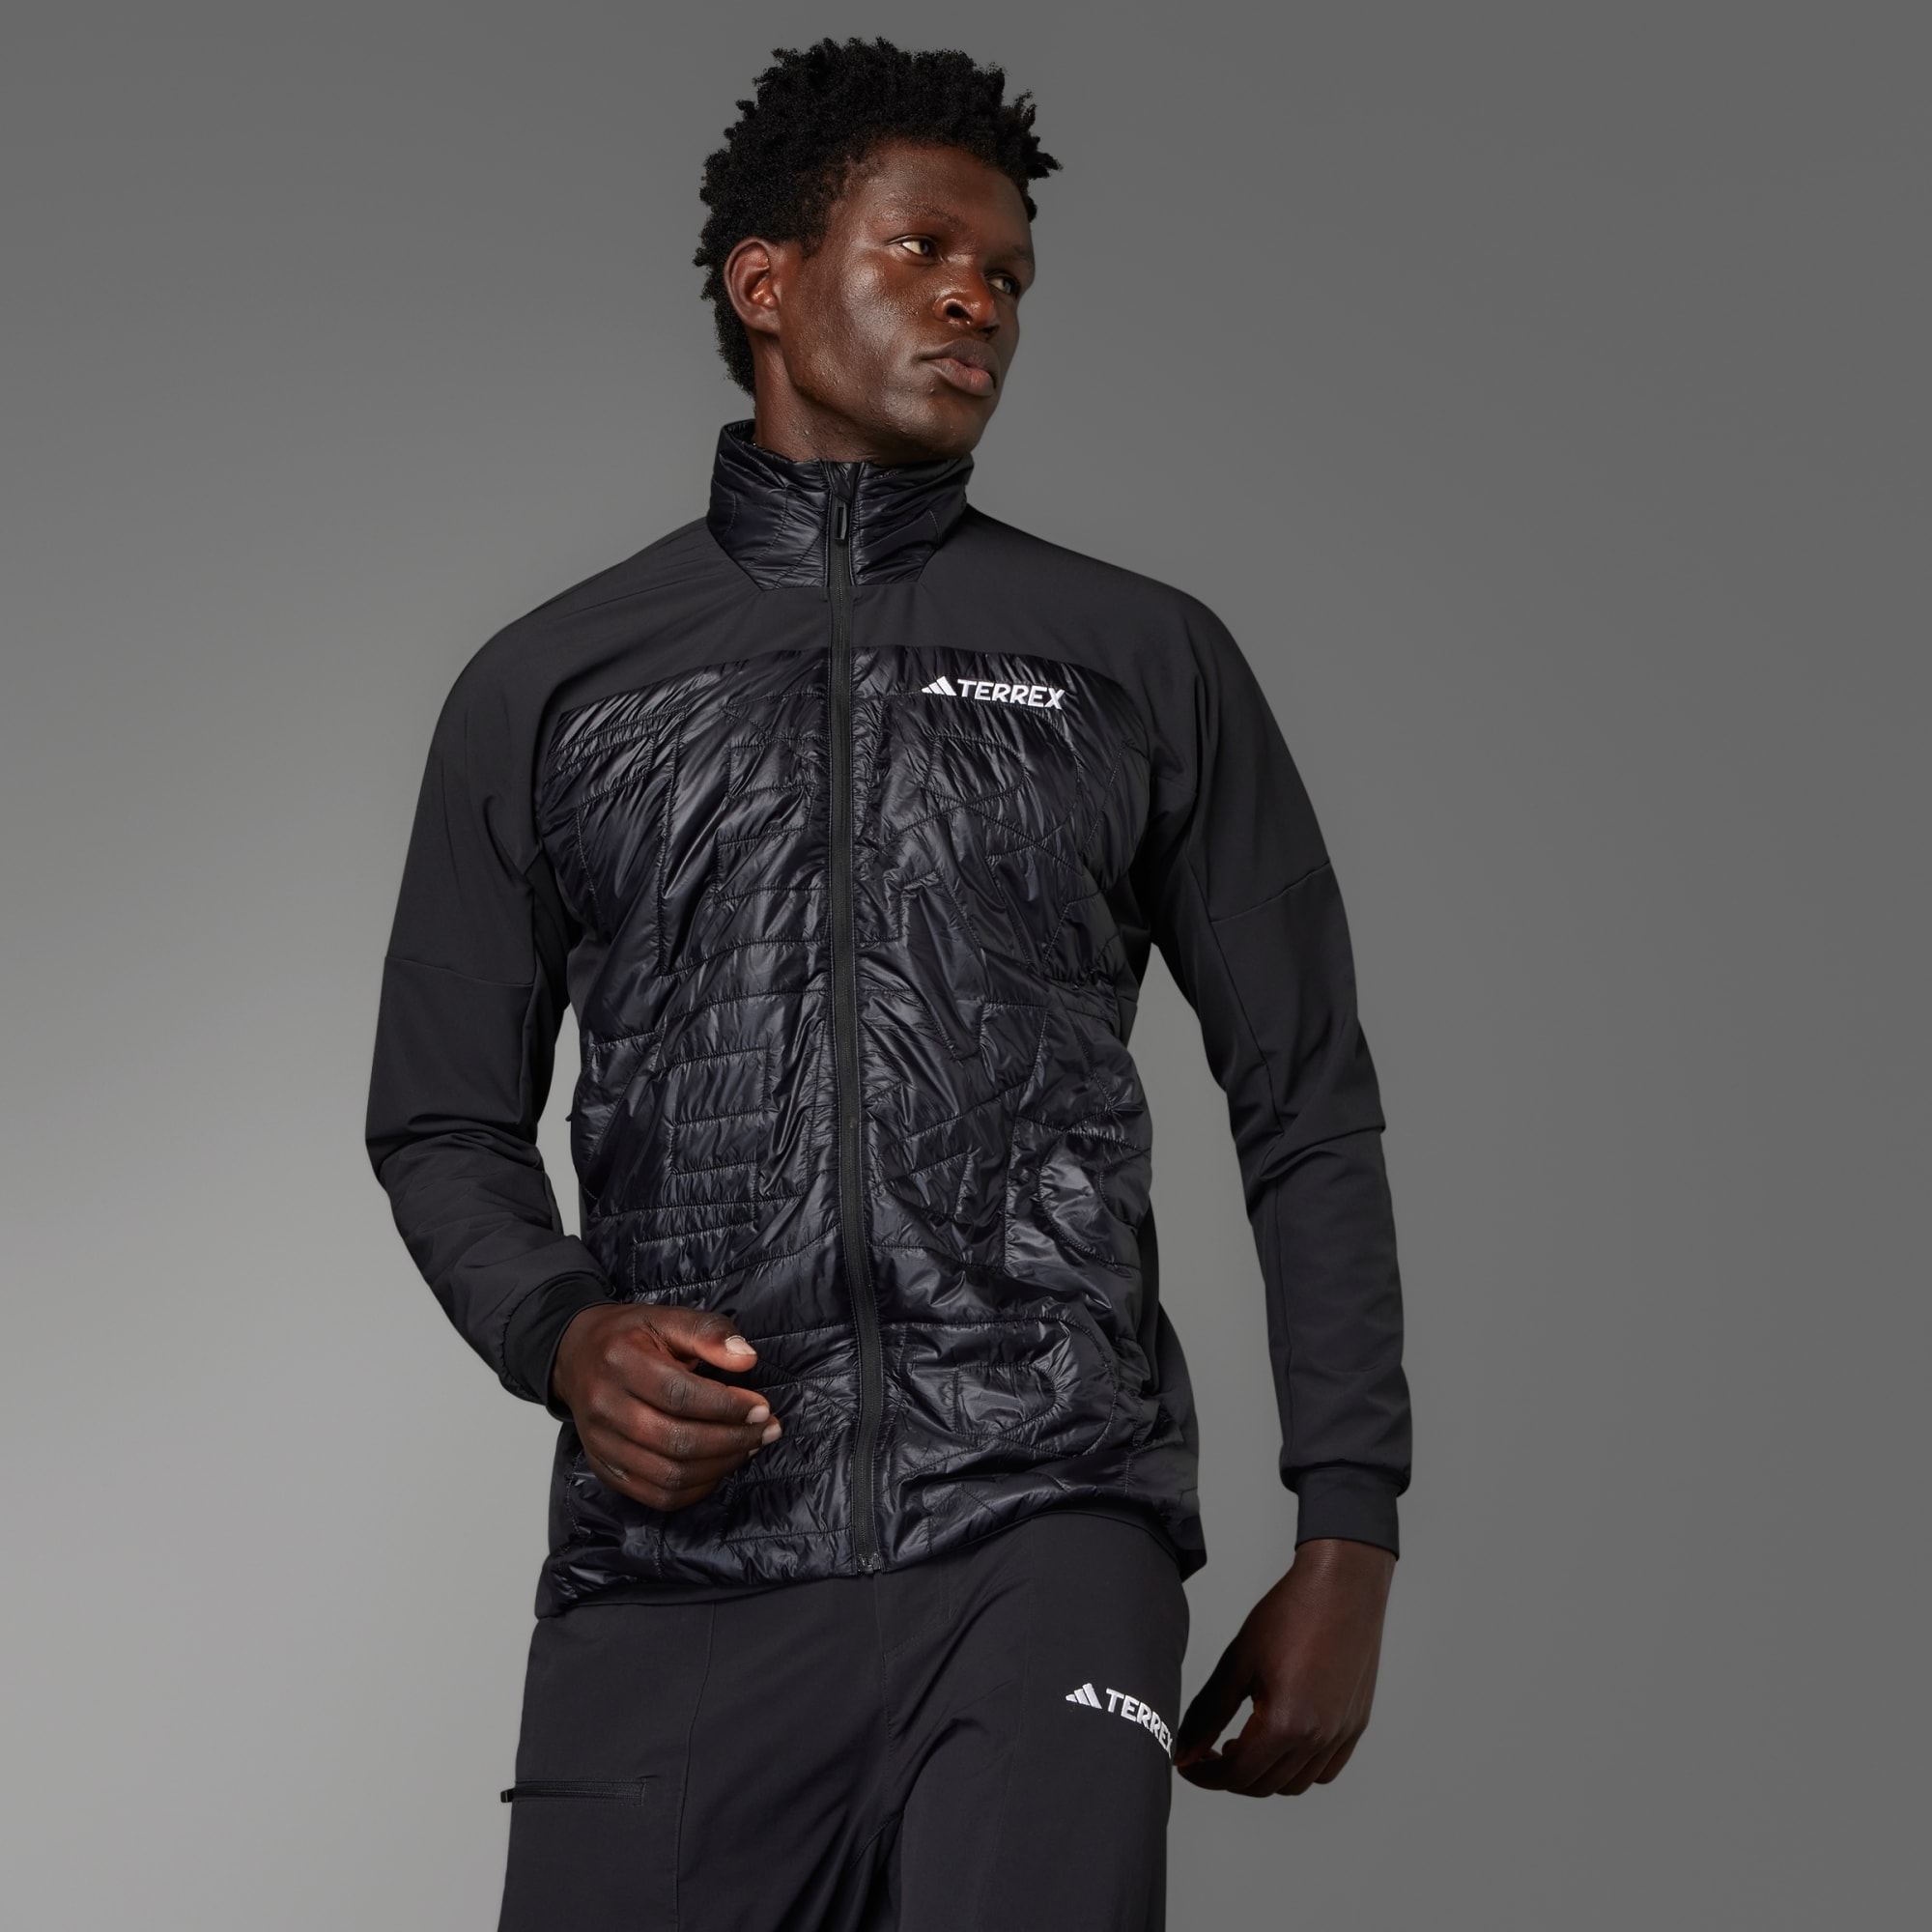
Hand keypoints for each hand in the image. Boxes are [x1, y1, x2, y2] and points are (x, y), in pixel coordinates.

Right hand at [550, 1304, 780, 1511]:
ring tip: (748, 1447)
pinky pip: (656, 1494)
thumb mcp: (667, 1318)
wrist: (576, 1356)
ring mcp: (601, 1443)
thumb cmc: (629, 1336)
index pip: (679, 1395)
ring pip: (668, 1474)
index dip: (727, 1406)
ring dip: (720, 1466)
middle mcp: (604, 1406)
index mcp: (619, 1361)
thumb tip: (746, 1358)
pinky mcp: (604, 1468)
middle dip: (732, 1440)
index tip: (760, 1407)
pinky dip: (695, 1489)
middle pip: (675, 1440)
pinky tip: (718, 1468)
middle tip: (765, 1430)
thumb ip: (708, 1333)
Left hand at [1171, 1537, 1394, 1796]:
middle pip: (1263, 1785)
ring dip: (1264, 1774)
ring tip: (1243, 1745)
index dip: (1204, 1774)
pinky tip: (1280, 1741)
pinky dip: (1298, 1768)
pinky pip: (1324, 1770)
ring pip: (1294, 1784)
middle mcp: (1317, 1739)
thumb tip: (1185, 1748)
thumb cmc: (1291, 1614)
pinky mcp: (1355, 1725)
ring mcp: (1341, 1735)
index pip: (1236, 1774)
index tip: (1187, 1764)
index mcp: (1285, 1724)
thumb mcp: (1238, 1662)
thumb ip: (1209, 1712)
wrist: (1342, 1586)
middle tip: (1207, 1753)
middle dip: (1230, 1776)